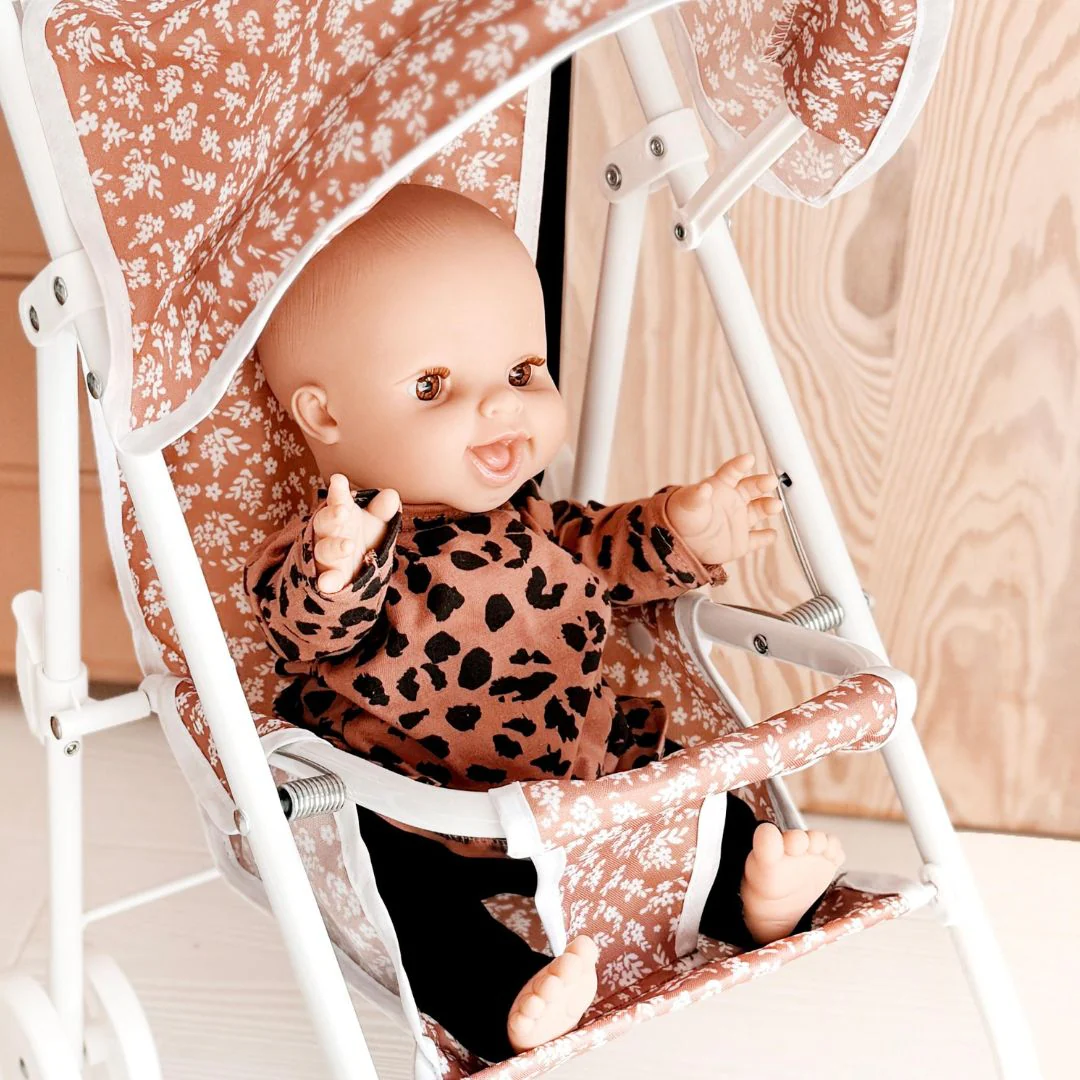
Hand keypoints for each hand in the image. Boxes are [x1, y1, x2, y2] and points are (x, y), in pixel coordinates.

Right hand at [312, 473, 399, 594]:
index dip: (338, 491)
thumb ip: (383, 510)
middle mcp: (328, 533)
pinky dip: (327, 581)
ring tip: (348, 545)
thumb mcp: (376, 522)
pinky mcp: (328, 577)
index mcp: (340, 514)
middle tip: (343, 511)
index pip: (337, 499)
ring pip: (325, 550)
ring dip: (335, 547)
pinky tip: (328, 584)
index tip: (339, 481)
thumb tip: (391, 496)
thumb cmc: (364, 537)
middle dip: (332, 516)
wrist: (355, 570)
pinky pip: (325, 579)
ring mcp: (326, 555)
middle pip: (325, 521)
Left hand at [665, 453, 780, 565]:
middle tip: (771, 481)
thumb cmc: (680, 517)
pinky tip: (771, 534)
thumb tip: (704, 487)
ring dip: (768, 506)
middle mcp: (733, 501)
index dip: (740, 464)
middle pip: (751, 487)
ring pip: (759, 510)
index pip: (732, 472)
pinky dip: (765, 537)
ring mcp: (738, 520)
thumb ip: (696, 496)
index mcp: (719, 487)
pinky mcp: (740, 541)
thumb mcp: (686, 504)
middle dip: (762, 483)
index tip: (749, 459)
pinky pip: (756, 539)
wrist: (679, 543)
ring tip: (775, 505)